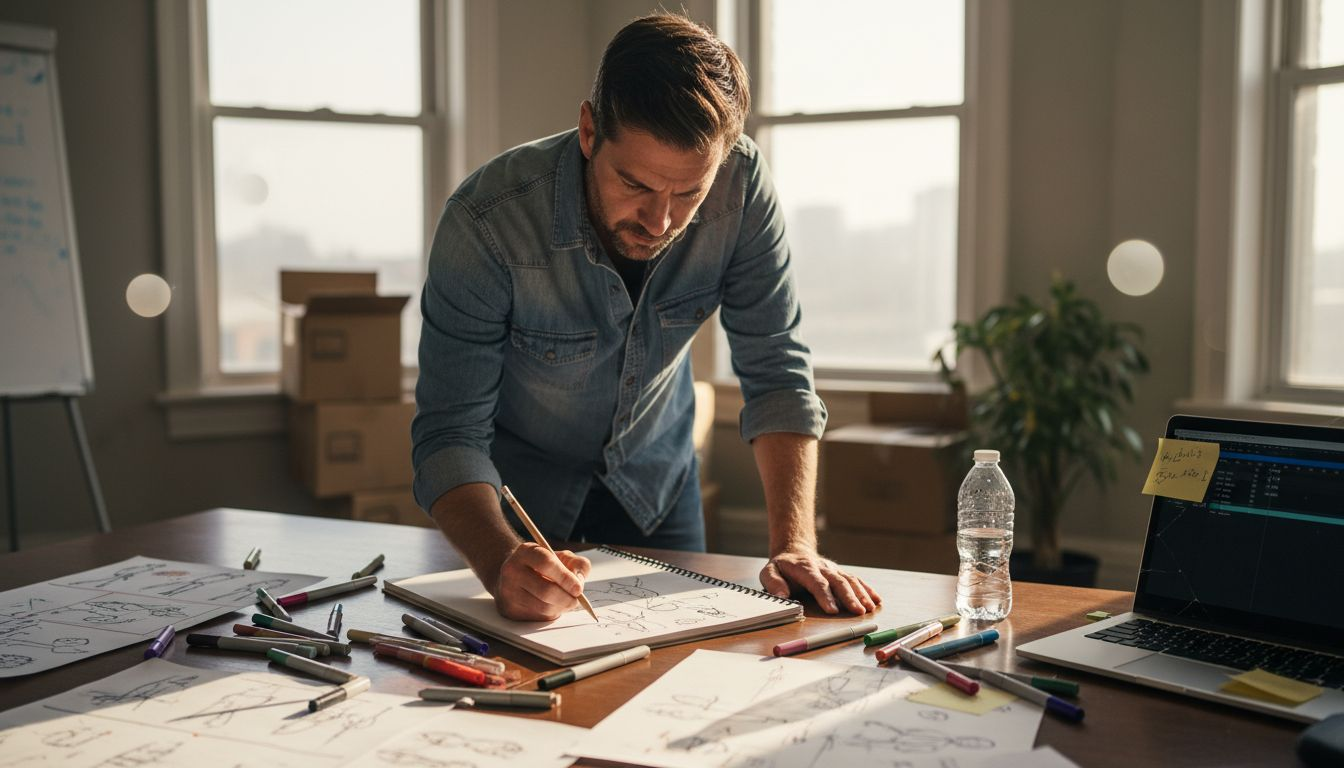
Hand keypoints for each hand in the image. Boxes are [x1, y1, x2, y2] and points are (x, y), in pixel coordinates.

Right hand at [491, 543, 591, 620]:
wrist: (515, 575)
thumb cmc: (543, 566)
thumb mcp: (561, 557)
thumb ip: (577, 564)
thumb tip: (580, 580)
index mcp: (525, 552)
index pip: (546, 563)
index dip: (565, 578)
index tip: (578, 588)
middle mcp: (512, 570)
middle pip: (545, 590)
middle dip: (566, 598)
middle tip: (576, 599)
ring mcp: (508, 591)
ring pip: (543, 607)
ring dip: (560, 607)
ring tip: (564, 600)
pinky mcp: (509, 610)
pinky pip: (538, 618)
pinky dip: (551, 614)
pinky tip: (551, 605)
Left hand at [760, 548, 881, 614]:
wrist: (794, 551)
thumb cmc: (782, 568)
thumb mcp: (769, 572)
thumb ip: (774, 583)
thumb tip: (782, 596)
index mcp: (805, 569)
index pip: (817, 582)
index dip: (825, 596)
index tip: (833, 610)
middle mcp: (823, 568)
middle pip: (838, 581)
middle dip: (849, 597)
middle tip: (858, 612)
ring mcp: (833, 570)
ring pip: (850, 580)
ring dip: (861, 594)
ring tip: (869, 608)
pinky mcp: (840, 573)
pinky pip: (856, 580)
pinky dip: (868, 589)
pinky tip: (877, 600)